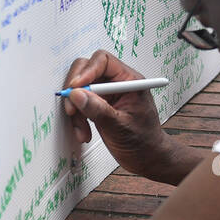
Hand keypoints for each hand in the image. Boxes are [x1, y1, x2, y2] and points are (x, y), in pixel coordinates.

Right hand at [61, 50, 167, 178]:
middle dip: (76, 90)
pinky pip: (80, 103)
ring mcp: (106, 94)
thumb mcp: (120, 126)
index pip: (103, 61)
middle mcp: (116, 83)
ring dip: (76, 109)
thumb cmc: (144, 142)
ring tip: (81, 129)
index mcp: (129, 80)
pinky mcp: (98, 105)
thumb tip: (77, 94)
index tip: (76, 87)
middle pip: (87, 71)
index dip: (87, 71)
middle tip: (72, 108)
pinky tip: (84, 132)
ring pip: (80, 89)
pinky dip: (77, 118)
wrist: (148, 158)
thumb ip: (98, 109)